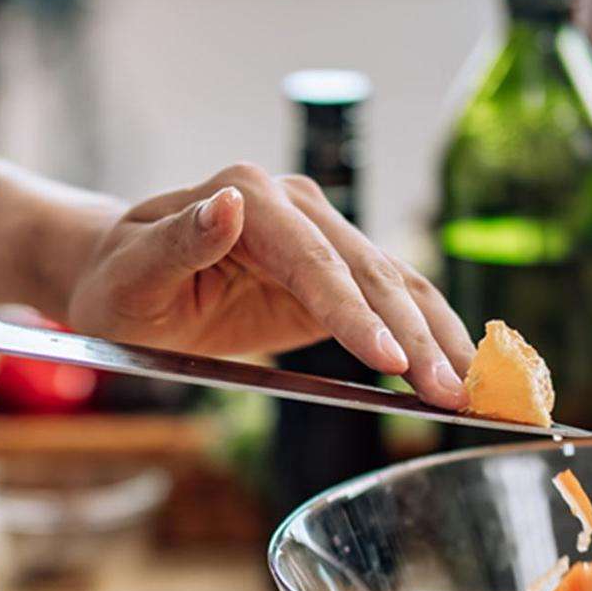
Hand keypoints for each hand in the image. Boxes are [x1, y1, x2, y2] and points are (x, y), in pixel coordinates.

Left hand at [65, 164, 473, 406]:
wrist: (122, 278)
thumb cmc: (118, 281)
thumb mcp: (132, 272)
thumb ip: (179, 241)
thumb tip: (230, 205)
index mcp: (249, 195)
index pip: (314, 260)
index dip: (355, 313)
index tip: (390, 360)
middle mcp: (295, 204)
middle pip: (370, 272)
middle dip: (414, 337)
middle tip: (451, 395)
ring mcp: (322, 236)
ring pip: (396, 286)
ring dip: (439, 341)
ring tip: (473, 395)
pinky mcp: (335, 273)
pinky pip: (393, 304)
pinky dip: (431, 338)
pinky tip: (462, 375)